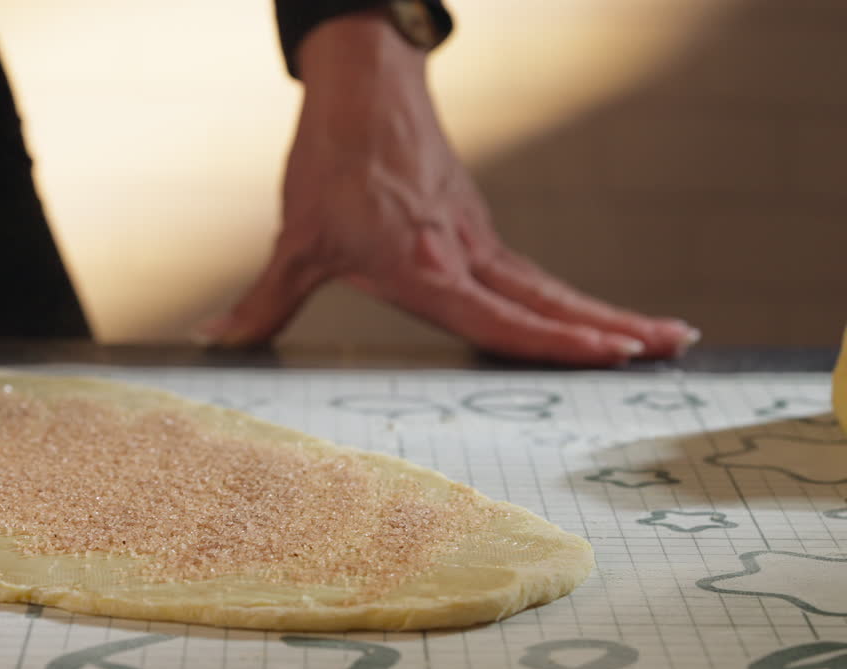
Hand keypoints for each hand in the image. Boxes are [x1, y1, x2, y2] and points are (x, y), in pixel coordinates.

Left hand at [200, 11, 697, 365]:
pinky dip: (565, 300)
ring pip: (549, 286)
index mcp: (425, 267)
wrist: (363, 91)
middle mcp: (464, 255)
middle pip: (550, 301)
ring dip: (605, 313)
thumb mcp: (294, 241)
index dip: (558, 343)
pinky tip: (583, 317)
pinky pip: (529, 272)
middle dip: (613, 330)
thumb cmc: (329, 165)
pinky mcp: (476, 226)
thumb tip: (212, 345)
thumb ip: (262, 304)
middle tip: (674, 351)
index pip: (501, 317)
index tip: (615, 358)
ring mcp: (477, 239)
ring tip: (662, 337)